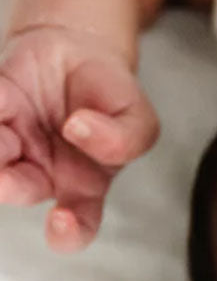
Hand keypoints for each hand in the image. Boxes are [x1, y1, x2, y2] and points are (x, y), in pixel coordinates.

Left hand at [0, 26, 159, 250]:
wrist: (83, 47)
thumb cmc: (110, 93)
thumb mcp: (138, 116)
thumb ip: (126, 138)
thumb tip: (79, 129)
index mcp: (84, 185)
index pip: (75, 227)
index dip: (67, 233)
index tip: (61, 217)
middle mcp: (42, 172)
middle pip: (18, 190)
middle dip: (8, 183)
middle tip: (9, 163)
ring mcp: (13, 144)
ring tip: (9, 123)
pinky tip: (7, 97)